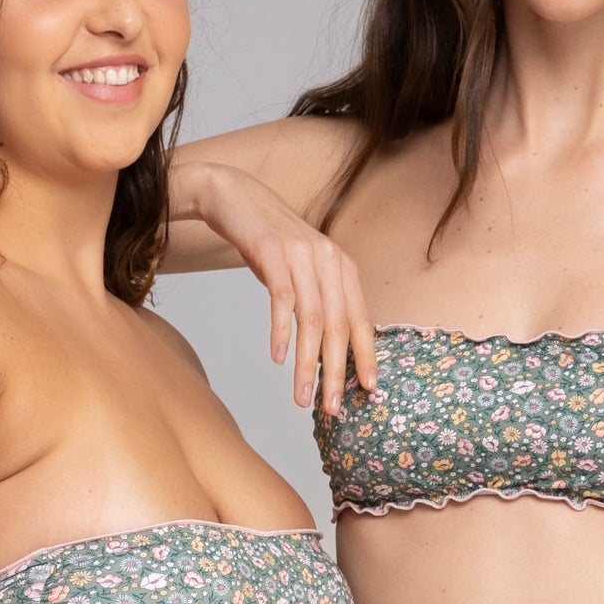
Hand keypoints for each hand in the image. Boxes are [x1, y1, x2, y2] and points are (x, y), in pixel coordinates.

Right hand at [192, 164, 376, 414]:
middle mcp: (330, 260)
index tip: (369, 390)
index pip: (361, 319)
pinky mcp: (273, 252)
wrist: (235, 196)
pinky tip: (277, 357)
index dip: (366, 356)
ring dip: (307, 364)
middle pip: (339, 326)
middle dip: (336, 372)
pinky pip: (281, 299)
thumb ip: (319, 299)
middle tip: (332, 408)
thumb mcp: (303, 269)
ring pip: (313, 319)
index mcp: (343, 267)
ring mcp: (302, 255)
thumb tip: (331, 348)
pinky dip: (280, 332)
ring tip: (301, 397)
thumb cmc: (269, 241)